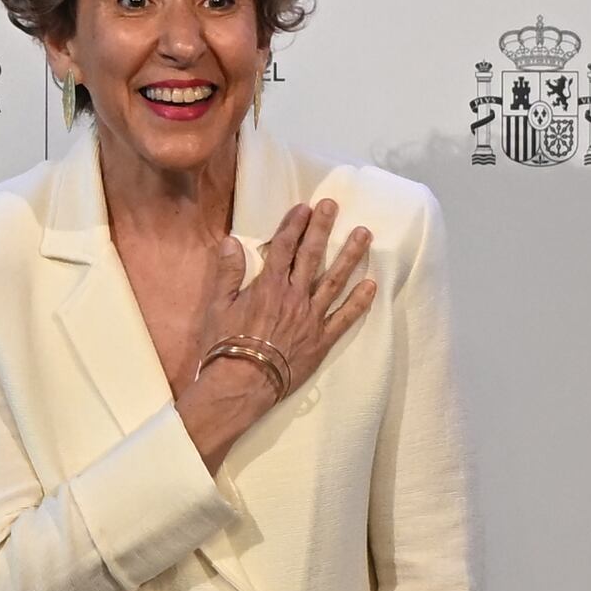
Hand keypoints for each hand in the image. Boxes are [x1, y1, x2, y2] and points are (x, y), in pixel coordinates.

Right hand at [176, 200, 378, 470]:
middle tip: (333, 206)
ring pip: (335, 280)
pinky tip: (371, 285)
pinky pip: (345, 318)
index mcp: (269, 286)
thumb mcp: (218, 306)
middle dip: (322, 228)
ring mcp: (312, 318)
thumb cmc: (226, 346)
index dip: (294, 225)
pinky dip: (359, 301)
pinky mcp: (322, 340)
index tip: (304, 207)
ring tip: (364, 234)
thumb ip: (228, 273)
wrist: (241, 384)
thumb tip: (231, 242)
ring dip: (350, 255)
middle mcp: (294, 296)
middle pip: (312, 255)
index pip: (284, 247)